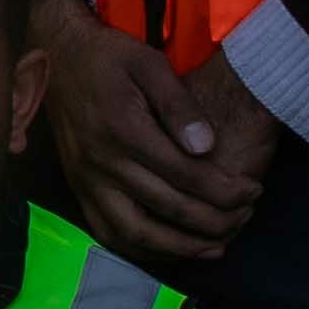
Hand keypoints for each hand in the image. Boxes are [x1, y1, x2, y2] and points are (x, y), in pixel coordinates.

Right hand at [30, 0, 267, 260]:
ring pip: (136, 234)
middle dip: (214, 220)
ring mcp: (87, 182)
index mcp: (124, 130)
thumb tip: (207, 147)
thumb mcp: (148, 63)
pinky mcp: (78, 189)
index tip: (252, 191)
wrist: (56, 58)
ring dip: (180, 248)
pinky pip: (109, 234)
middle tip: (244, 217)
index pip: (185, 175)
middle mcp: (103, 163)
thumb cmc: (108, 57)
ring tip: (215, 246)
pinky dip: (143, 251)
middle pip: (167, 209)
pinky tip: (171, 249)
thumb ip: (178, 105)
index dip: (225, 190)